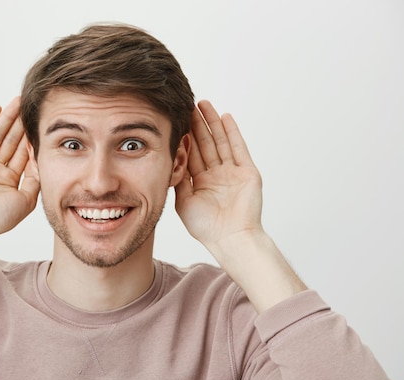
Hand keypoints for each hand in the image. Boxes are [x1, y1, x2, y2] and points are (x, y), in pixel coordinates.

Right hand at [0, 97, 39, 273]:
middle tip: (29, 106)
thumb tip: (40, 159)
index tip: (40, 124)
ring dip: (5, 120)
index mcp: (7, 182)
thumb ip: (35, 180)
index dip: (30, 140)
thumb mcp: (26, 200)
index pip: (21, 155)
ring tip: (15, 103)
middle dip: (19, 125)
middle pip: (8, 143)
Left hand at [175, 100, 262, 250]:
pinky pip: (239, 148)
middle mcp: (216, 175)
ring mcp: (232, 173)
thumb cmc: (206, 227)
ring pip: (220, 142)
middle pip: (205, 144)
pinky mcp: (247, 172)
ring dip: (212, 123)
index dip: (185, 136)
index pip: (191, 154)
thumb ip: (178, 180)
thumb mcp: (184, 202)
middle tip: (188, 104)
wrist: (230, 238)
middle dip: (197, 124)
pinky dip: (232, 133)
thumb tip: (169, 160)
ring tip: (203, 104)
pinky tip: (225, 118)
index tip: (176, 119)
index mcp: (201, 182)